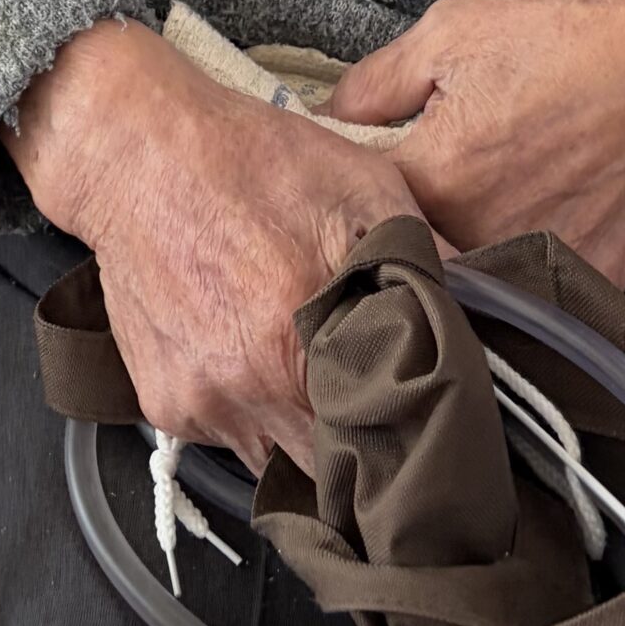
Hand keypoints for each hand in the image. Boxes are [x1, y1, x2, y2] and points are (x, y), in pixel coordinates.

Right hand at [6, 19, 424, 471]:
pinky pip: (221, 432)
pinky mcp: (161, 400)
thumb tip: (487, 303)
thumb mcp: (362, 184)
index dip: (400, 449)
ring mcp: (197, 406)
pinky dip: (246, 406)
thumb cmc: (250, 161)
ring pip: (269, 458)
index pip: (370, 456)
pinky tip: (254, 349)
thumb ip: (427, 255)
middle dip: (354, 451)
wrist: (137, 151)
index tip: (420, 436)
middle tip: (375, 409)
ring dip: (297, 430)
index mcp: (302, 347)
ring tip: (310, 374)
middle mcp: (246, 393)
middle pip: (321, 474)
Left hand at [324, 0, 624, 288]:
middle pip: (405, 268)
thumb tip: (317, 121)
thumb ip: (370, 86)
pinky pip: (532, 304)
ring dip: (450, 278)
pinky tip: (516, 251)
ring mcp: (535, 267)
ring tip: (456, 240)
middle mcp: (478, 236)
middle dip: (389, 251)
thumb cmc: (561, 39)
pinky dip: (516, 287)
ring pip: (466, 295)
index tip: (336, 196)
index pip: (351, 214)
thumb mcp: (447, 33)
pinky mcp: (586, 281)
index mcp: (433, 178)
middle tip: (393, 224)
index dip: (340, 204)